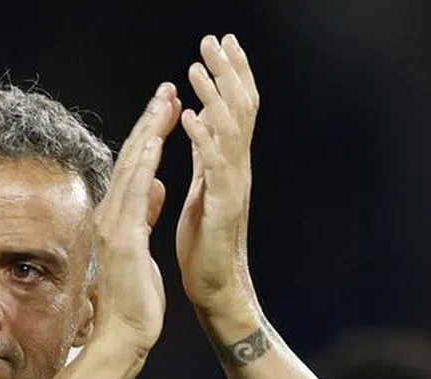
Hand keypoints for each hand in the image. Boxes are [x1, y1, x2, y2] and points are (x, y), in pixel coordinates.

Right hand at [90, 83, 180, 356]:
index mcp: (116, 218)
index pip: (133, 167)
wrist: (125, 336)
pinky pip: (134, 194)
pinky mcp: (124, 240)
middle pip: (130, 159)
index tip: (165, 108)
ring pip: (130, 169)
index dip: (149, 135)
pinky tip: (156, 142)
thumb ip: (144, 216)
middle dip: (149, 122)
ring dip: (148, 133)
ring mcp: (113, 227)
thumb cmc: (134, 299)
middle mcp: (109, 216)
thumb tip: (155, 187)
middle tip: (166, 89)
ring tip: (164, 102)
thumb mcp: (142, 248)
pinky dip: (144, 165)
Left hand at [176, 34, 259, 316]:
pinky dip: (204, 140)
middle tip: (215, 38)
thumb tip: (202, 127)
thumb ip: (206, 160)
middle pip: (239, 110)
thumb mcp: (204, 192)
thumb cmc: (205, 245)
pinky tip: (191, 119)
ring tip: (198, 68)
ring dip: (214, 97)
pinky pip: (215, 168)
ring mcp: (233, 188)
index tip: (220, 44)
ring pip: (229, 132)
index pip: (234, 110)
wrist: (216, 289)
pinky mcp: (222, 209)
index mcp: (228, 166)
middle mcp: (236, 171)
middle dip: (227, 72)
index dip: (229, 76)